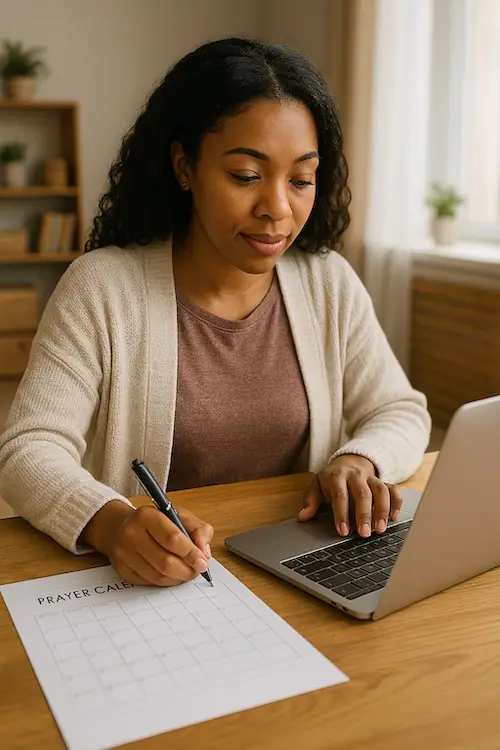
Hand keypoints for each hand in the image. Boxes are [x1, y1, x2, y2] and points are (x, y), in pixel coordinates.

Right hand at [82, 500, 212, 585]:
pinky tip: (172, 574)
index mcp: (147, 516)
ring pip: (158, 576)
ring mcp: (124, 554)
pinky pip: (149, 582)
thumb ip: (199, 529)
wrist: (121, 527)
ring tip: (187, 572)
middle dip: (187, 570)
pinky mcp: (122, 570)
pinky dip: (165, 582)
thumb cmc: (155, 521)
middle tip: (197, 570)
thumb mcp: (179, 515)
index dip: (191, 553)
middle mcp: (131, 534)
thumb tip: (204, 553)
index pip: (172, 539)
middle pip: (165, 562)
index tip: (203, 562)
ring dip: (178, 578)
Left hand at [298, 454, 401, 537]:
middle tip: (364, 534)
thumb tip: (303, 517)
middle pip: (363, 494)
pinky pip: (394, 489)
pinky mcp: (383, 480)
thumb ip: (310, 500)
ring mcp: (371, 477)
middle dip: (364, 515)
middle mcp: (356, 476)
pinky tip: (394, 517)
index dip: (342, 514)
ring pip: (381, 491)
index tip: (343, 532)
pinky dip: (396, 502)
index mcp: (337, 476)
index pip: (340, 496)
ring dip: (382, 510)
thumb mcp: (317, 485)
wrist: (348, 460)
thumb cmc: (331, 478)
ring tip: (380, 529)